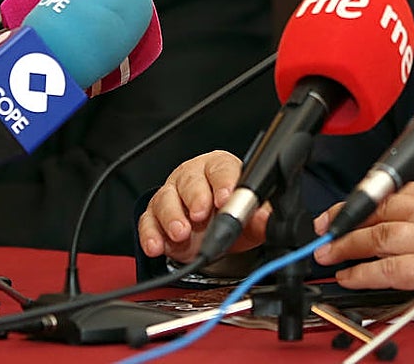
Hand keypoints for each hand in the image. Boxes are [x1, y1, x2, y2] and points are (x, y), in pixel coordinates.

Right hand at [137, 150, 269, 263]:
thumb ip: (261, 216)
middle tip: (200, 215)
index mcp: (219, 169)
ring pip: (165, 199)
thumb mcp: (253, 216)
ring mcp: (172, 195)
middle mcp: (193, 177)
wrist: (217, 233)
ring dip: (171, 217)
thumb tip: (265, 218)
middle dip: (194, 197)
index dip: (223, 182)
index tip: (225, 199)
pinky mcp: (155, 217)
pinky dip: (150, 235)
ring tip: (180, 233)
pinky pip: (148, 222)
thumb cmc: (234, 214)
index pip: (220, 169)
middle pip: (189, 180)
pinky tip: (156, 246)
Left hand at [312, 182, 413, 316]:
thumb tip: (388, 227)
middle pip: (378, 212)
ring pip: (378, 237)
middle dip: (344, 224)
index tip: (335, 213)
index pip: (387, 194)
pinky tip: (350, 277)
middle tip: (323, 234)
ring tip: (329, 258)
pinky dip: (365, 273)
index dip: (355, 204)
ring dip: (348, 248)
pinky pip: (389, 269)